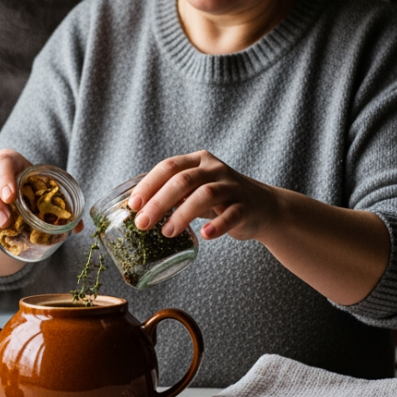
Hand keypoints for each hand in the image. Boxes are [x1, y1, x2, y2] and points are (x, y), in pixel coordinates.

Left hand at [128, 150, 277, 241]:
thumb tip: (138, 210)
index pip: (168, 167)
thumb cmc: (220, 200)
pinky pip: (231, 215)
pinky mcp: (246, 206)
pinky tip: (204, 235)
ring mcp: (232, 186)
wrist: (263, 207)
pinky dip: (217, 226)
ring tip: (166, 233)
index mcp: (198, 161)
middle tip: (142, 223)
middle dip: (159, 202)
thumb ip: (173, 194)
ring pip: (205, 195)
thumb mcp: (196, 190)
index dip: (148, 185)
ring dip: (182, 214)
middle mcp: (215, 169)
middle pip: (183, 180)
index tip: (133, 205)